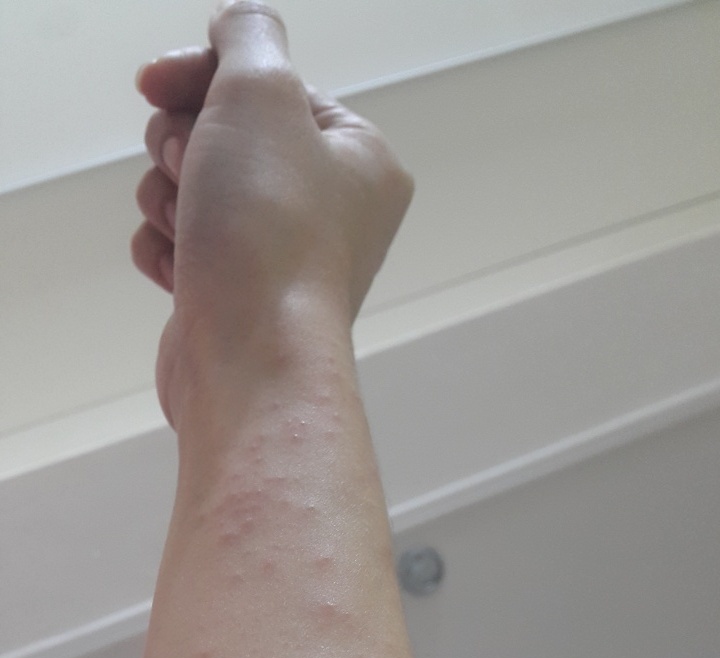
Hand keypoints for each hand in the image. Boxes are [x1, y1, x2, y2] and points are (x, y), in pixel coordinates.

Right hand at [133, 2, 413, 430]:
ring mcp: (281, 260)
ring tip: (188, 227)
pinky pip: (183, 249)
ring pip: (197, 191)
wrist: (250, 362)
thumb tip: (240, 23)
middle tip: (189, 167)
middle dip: (186, 142)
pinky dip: (168, 250)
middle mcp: (331, 211)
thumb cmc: (271, 234)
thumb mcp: (261, 93)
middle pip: (229, 136)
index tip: (158, 82)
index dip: (206, 74)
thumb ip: (248, 37)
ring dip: (171, 195)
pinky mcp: (237, 300)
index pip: (274, 85)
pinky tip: (178, 269)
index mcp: (361, 158)